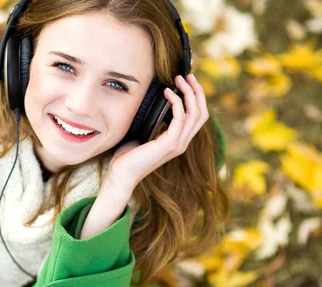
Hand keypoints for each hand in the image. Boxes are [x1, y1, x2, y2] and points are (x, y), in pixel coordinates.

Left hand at [104, 74, 209, 202]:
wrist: (122, 174)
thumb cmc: (128, 155)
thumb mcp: (144, 134)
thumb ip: (154, 122)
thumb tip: (154, 103)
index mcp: (178, 140)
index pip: (197, 117)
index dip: (196, 98)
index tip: (187, 82)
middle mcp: (182, 142)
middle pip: (201, 112)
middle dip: (197, 91)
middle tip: (188, 75)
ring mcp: (178, 144)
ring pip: (195, 113)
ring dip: (188, 92)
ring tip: (178, 79)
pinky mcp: (170, 144)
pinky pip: (180, 117)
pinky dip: (176, 102)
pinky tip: (167, 93)